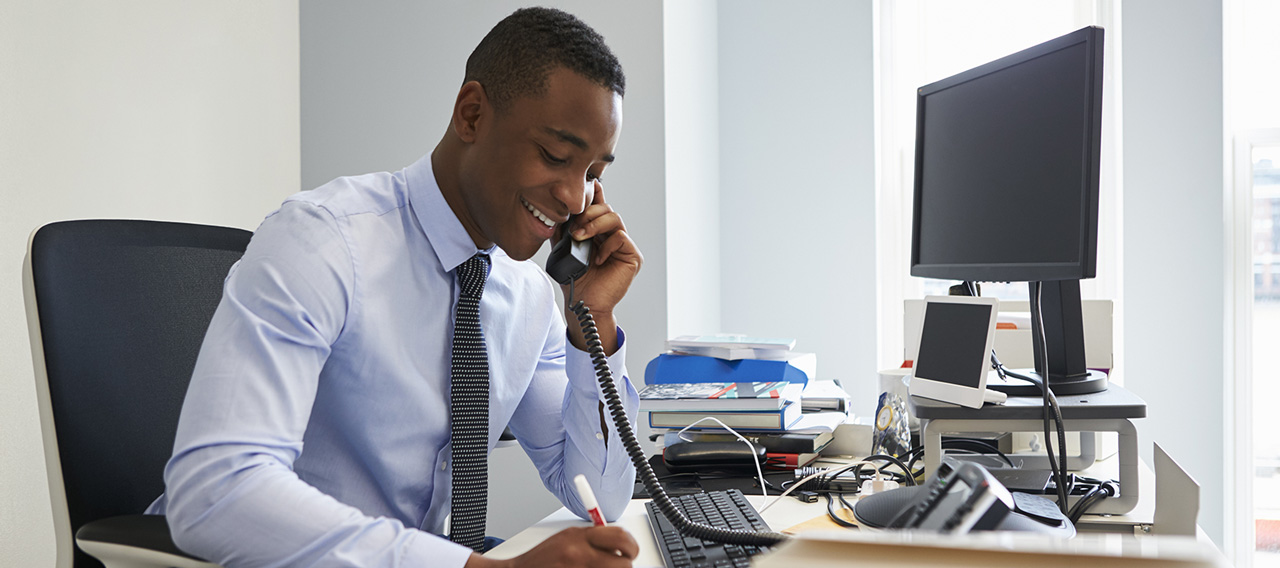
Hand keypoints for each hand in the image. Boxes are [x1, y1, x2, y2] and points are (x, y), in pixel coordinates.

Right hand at [466, 526, 637, 567]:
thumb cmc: (544, 557)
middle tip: (620, 564)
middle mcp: (580, 555)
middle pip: (624, 564)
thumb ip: (593, 538)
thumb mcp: (568, 537)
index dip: (632, 546)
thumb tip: (620, 543)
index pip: (620, 537)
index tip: (631, 550)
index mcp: (579, 537)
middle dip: (625, 565)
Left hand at [561, 181, 641, 354]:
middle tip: (574, 228)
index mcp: (599, 232)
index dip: (595, 194)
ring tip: (580, 237)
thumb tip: (558, 211)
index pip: (599, 206)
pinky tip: (597, 259)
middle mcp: (613, 236)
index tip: (587, 186)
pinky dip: (607, 245)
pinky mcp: (633, 256)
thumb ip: (563, 230)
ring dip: (594, 224)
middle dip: (587, 213)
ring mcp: (624, 246)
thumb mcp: (564, 249)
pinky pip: (621, 237)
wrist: (584, 303)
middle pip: (606, 208)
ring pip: (614, 218)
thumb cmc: (576, 281)